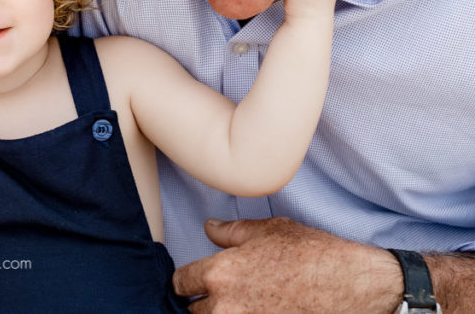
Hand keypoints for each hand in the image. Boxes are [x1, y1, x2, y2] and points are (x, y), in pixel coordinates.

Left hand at [173, 217, 401, 312]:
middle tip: (224, 294)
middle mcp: (226, 306)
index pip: (181, 283)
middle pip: (195, 312)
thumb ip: (230, 232)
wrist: (352, 285)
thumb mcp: (268, 231)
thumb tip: (209, 228)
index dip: (187, 281)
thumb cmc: (311, 254)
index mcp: (219, 274)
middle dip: (205, 303)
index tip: (193, 282)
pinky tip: (258, 312)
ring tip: (241, 305)